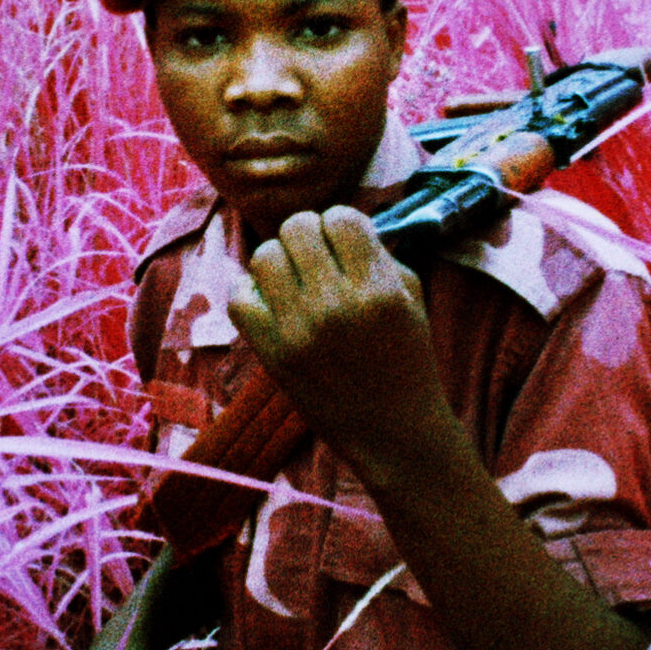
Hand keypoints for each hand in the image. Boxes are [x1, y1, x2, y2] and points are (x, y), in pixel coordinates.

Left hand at [227, 206, 450, 463]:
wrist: (395, 432)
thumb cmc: (407, 358)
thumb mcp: (411, 296)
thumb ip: (377, 253)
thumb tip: (335, 221)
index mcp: (378, 289)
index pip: (341, 216)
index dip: (341, 223)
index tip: (344, 242)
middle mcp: (337, 305)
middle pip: (296, 227)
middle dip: (307, 234)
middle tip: (316, 257)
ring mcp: (300, 330)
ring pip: (264, 255)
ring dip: (279, 260)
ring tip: (294, 280)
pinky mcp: (273, 354)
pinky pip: (239, 297)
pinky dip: (251, 292)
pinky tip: (273, 302)